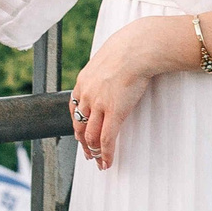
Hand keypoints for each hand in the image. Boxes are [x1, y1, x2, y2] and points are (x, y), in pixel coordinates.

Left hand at [70, 24, 156, 171]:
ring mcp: (99, 105)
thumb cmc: (129, 48)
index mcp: (83, 81)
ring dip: (93, 151)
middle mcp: (87, 94)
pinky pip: (106, 140)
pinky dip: (106, 154)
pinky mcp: (114, 113)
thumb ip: (106, 68)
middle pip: (79, 125)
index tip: (81, 132)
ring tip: (98, 161)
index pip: (74, 107)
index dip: (77, 123)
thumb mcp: (108, 57)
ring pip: (90, 136)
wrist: (137, 48)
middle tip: (88, 152)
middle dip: (82, 142)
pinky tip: (107, 162)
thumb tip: (115, 69)